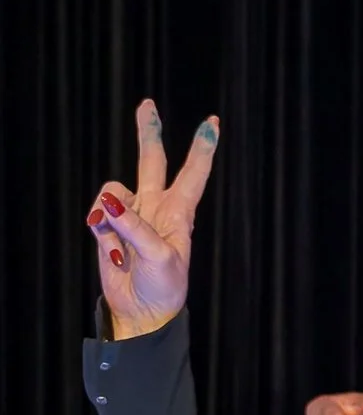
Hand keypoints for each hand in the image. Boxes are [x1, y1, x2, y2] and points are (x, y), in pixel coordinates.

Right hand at [89, 101, 216, 339]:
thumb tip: (110, 202)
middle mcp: (157, 207)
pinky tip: (111, 250)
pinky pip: (98, 212)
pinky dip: (100, 225)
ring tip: (119, 244)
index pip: (193, 173)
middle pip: (152, 160)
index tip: (212, 122)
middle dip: (148, 133)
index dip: (202, 148)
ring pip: (114, 190)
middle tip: (147, 104)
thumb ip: (136, 229)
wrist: (141, 310)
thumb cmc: (164, 287)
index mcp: (181, 213)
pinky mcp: (108, 226)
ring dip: (111, 211)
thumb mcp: (161, 258)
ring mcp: (131, 215)